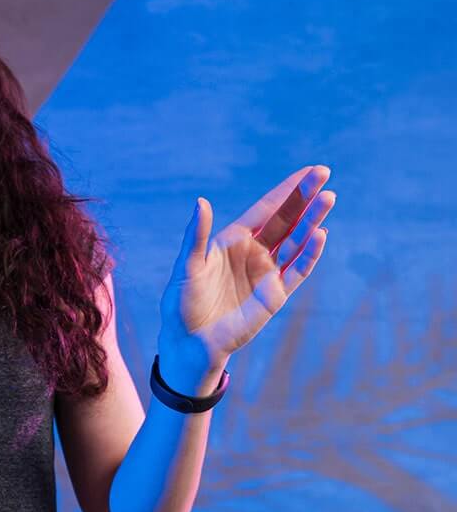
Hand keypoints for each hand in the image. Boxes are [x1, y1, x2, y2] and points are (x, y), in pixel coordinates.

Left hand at [158, 165, 335, 376]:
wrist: (190, 341)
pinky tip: (319, 235)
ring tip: (328, 198)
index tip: (309, 171)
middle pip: (286, 219)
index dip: (286, 189)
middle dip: (304, 197)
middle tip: (325, 174)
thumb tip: (200, 201)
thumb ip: (196, 234)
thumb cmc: (182, 301)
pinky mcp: (275, 295)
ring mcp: (267, 272)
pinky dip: (309, 254)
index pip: (266, 208)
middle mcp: (253, 252)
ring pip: (296, 241)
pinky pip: (297, 271)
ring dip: (312, 221)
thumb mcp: (188, 264)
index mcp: (232, 239)